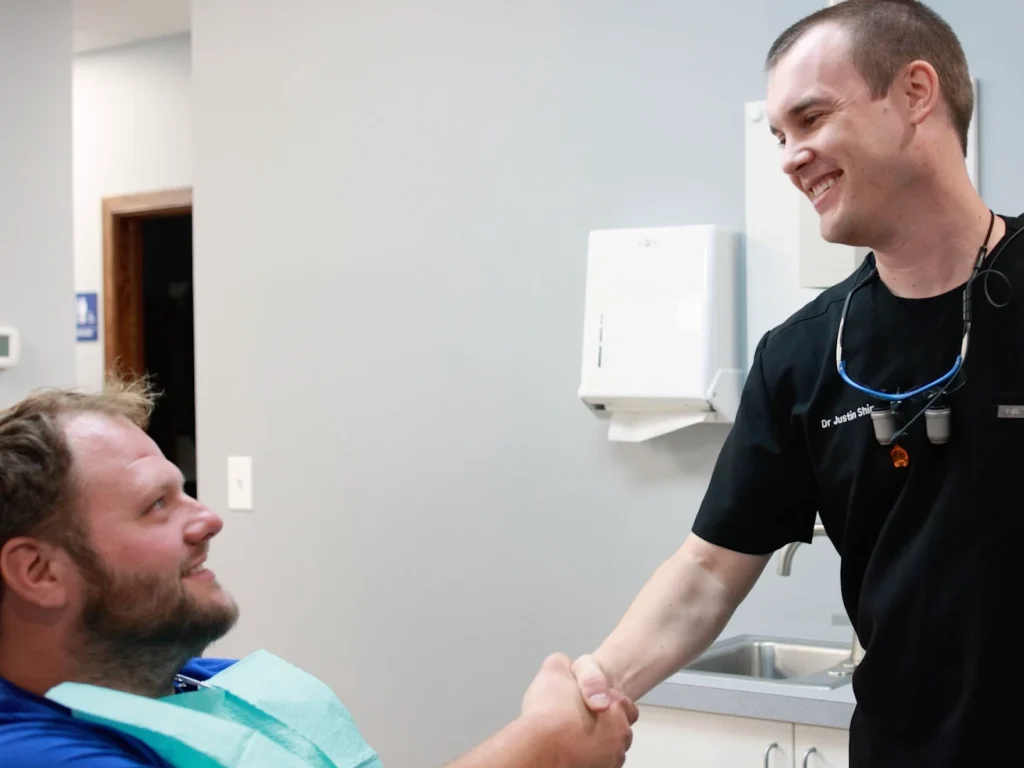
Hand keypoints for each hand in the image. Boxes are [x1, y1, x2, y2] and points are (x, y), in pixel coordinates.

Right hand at [521, 653, 637, 767]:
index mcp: (617, 707)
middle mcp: (620, 737)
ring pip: (606, 751)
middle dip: (601, 726)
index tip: (587, 704)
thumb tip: (566, 667)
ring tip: (569, 739)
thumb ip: (565, 664)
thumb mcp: (554, 669)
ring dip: (594, 746)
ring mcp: (610, 761)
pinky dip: (585, 761)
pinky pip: (595, 765)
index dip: (606, 702)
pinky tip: (567, 754)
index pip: (625, 705)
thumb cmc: (550, 713)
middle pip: (616, 730)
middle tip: (576, 721)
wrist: (537, 750)